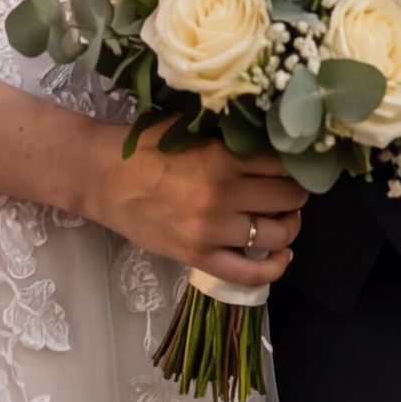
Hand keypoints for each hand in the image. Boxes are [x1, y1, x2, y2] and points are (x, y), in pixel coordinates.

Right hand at [87, 124, 305, 291]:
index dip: (297, 163)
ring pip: (277, 235)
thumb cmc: (144, 146)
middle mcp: (222, 195)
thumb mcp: (190, 128)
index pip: (284, 163)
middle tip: (292, 189)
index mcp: (222, 157)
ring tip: (284, 217)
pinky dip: (275, 267)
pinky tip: (281, 255)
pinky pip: (250, 273)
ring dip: (290, 226)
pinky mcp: (198, 257)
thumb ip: (230, 134)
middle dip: (297, 193)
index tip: (299, 163)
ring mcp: (211, 231)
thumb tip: (274, 136)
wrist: (102, 177)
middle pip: (288, 198)